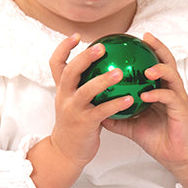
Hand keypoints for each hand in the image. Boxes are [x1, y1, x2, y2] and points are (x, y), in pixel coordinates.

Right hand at [48, 34, 137, 166]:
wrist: (66, 151)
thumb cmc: (77, 122)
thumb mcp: (76, 101)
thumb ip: (85, 84)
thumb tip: (106, 64)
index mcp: (62, 88)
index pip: (56, 63)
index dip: (63, 47)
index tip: (76, 36)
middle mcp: (64, 96)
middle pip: (70, 72)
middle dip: (85, 58)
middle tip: (102, 47)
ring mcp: (72, 110)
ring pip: (85, 91)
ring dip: (103, 80)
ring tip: (120, 72)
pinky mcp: (84, 124)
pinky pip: (101, 112)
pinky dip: (116, 104)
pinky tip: (131, 99)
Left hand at [103, 33, 187, 166]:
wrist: (176, 157)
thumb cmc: (156, 139)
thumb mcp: (131, 127)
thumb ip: (116, 116)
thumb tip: (94, 109)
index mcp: (160, 90)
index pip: (154, 63)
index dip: (146, 50)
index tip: (133, 38)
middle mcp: (170, 90)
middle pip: (167, 62)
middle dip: (159, 48)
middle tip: (146, 38)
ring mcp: (178, 99)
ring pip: (172, 77)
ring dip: (160, 70)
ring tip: (146, 69)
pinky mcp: (182, 111)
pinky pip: (170, 98)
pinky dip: (157, 95)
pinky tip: (146, 95)